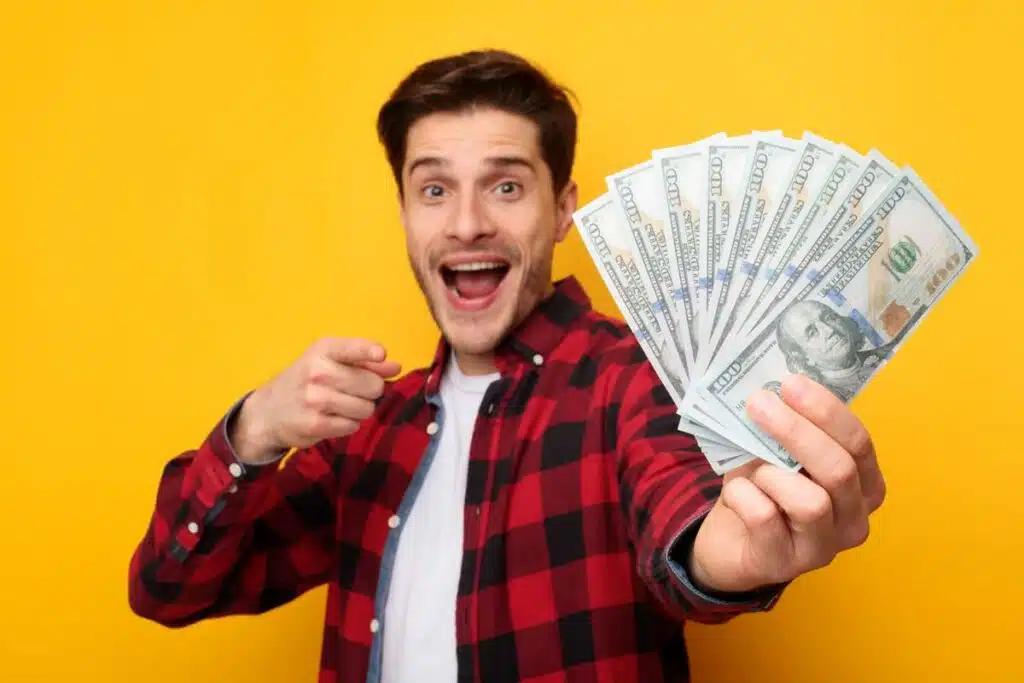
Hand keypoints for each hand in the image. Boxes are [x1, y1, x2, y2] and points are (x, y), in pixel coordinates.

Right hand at [231, 337, 401, 463]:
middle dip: (369, 392)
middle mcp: (318, 371)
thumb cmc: (306, 381)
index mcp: (323, 350)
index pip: (354, 348)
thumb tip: (395, 367)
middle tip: (352, 392)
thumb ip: (365, 363)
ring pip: (366, 408)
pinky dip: (348, 425)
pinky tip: (332, 419)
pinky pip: (353, 426)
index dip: (371, 352)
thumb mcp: (329, 362)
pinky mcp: (315, 424)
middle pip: (373, 386)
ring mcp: (315, 399)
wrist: (268, 411)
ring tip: (340, 406)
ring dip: (359, 410)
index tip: (380, 355)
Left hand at [688, 373, 885, 594]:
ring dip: (772, 474)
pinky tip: (735, 492)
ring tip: (753, 468)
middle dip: (797, 432)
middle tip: (759, 403)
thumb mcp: (776, 452)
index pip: (859, 443)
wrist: (730, 541)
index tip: (791, 382)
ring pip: (811, 503)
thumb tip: (770, 389)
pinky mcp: (784, 564)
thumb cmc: (763, 488)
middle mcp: (853, 519)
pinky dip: (743, 496)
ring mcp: (823, 548)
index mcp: (863, 484)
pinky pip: (765, 519)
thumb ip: (784, 427)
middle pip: (839, 470)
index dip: (826, 411)